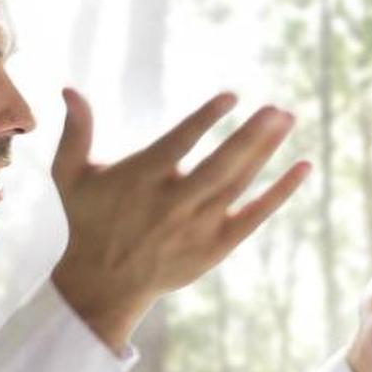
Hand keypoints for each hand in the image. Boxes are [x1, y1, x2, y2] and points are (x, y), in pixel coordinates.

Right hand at [50, 89, 310, 350]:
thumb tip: (69, 88)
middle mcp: (173, 203)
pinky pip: (255, 215)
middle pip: (220, 166)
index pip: (180, 144)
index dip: (206, 119)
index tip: (232, 97)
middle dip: (251, 136)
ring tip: (287, 119)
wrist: (104, 283)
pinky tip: (302, 166)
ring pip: (239, 184)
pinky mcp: (216, 246)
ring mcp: (197, 226)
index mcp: (141, 179)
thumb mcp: (71, 175)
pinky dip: (280, 193)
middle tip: (278, 109)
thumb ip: (76, 131)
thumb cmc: (89, 219)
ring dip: (266, 152)